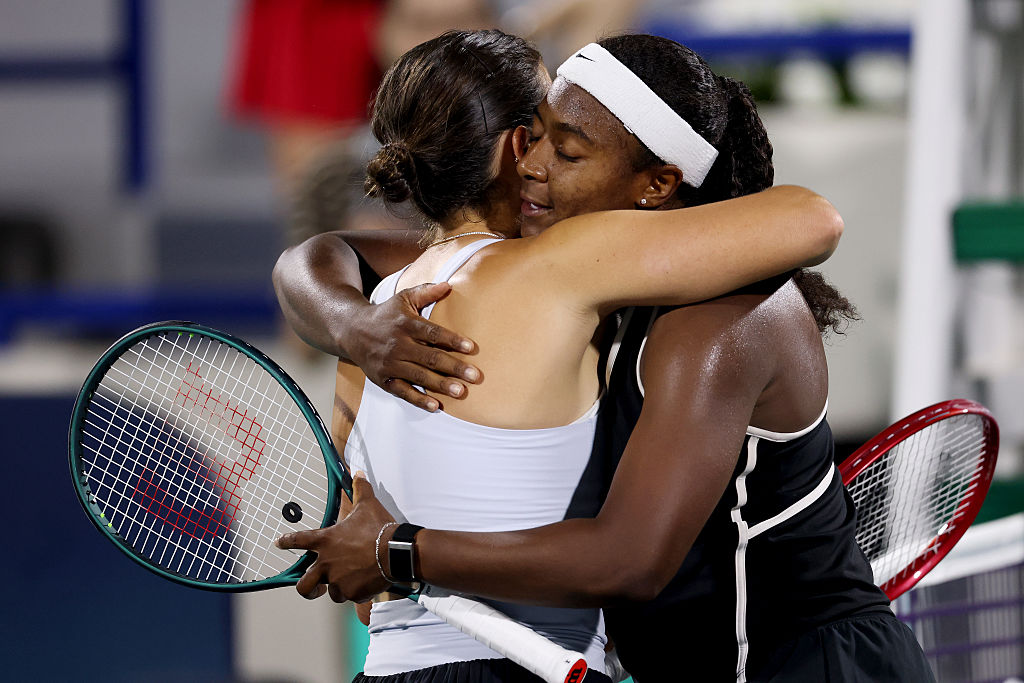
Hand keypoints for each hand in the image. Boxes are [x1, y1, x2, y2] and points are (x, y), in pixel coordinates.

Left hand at [277, 474, 396, 602]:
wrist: (395, 551)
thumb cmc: (379, 529)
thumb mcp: (368, 506)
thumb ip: (360, 490)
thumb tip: (358, 474)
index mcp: (326, 541)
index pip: (299, 541)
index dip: (286, 542)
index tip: (278, 543)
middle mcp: (326, 563)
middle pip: (304, 584)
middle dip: (307, 588)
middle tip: (314, 587)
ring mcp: (337, 580)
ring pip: (330, 592)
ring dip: (338, 588)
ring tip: (351, 581)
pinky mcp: (351, 593)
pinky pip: (350, 596)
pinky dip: (356, 592)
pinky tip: (367, 584)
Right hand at [347, 282, 482, 410]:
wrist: (351, 330)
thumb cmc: (385, 315)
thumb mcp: (403, 298)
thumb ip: (426, 291)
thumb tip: (449, 285)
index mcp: (406, 324)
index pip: (432, 333)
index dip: (452, 340)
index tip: (472, 348)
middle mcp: (398, 345)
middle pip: (430, 357)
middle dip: (454, 367)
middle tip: (475, 376)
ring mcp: (390, 364)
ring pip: (419, 376)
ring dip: (441, 385)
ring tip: (461, 392)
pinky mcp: (383, 379)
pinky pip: (403, 391)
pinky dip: (419, 399)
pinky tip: (436, 406)